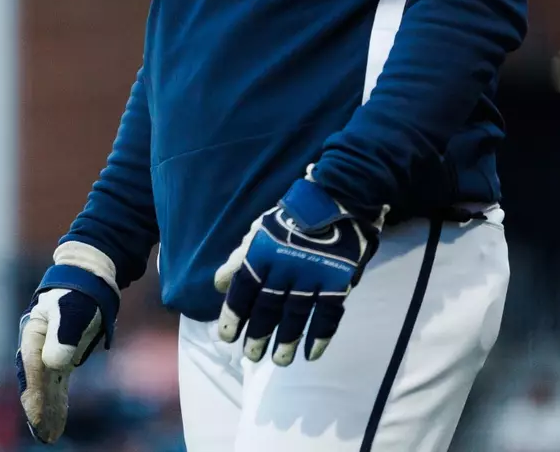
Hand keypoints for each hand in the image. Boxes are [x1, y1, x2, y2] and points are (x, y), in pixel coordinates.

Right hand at [16, 242, 120, 443]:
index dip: (35, 395)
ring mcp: (48, 352)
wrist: (86, 281)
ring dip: (45, 411)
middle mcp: (37, 346)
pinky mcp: (60, 357)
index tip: (37, 417)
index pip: (33, 368)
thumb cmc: (78, 293)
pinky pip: (55, 385)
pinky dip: (55, 403)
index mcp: (34, 333)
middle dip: (38, 409)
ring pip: (45, 387)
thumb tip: (55, 364)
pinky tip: (57, 422)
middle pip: (35, 383)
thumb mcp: (73, 310)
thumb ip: (63, 334)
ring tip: (48, 436)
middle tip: (44, 435)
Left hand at [212, 169, 383, 364]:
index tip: (226, 337)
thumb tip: (219, 285)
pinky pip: (328, 315)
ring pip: (296, 316)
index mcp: (263, 251)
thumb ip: (239, 259)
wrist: (340, 198)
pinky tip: (311, 353)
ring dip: (286, 341)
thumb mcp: (260, 230)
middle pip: (268, 307)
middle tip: (250, 355)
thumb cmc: (294, 217)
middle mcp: (285, 266)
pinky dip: (320, 336)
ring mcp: (313, 275)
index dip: (233, 315)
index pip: (243, 289)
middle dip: (257, 335)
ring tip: (278, 361)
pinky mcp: (338, 281)